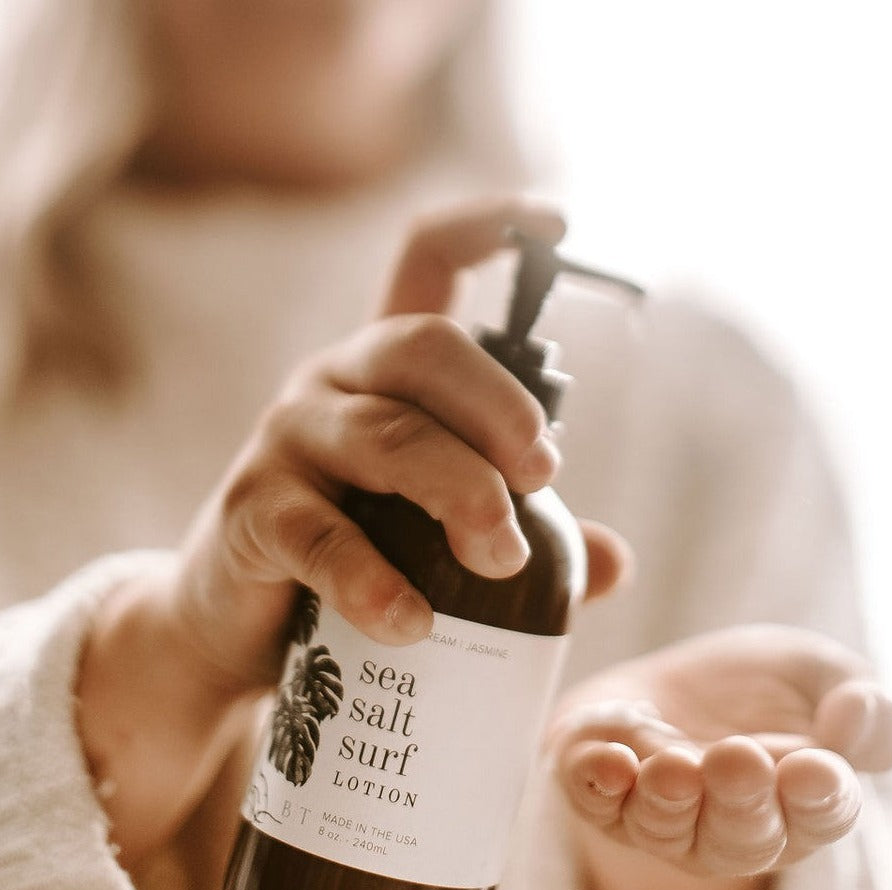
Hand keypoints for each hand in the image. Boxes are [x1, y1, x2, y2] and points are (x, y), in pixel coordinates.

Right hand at [76, 198, 629, 889]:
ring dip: (459, 492)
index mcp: (387, 372)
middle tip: (540, 476)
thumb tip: (613, 562)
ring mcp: (288, 441)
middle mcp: (334, 383)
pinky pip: (323, 537)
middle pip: (421, 347)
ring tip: (499, 560)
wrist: (239, 626)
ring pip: (386, 436)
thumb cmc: (359, 559)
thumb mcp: (443, 532)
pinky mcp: (253, 512)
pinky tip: (413, 622)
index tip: (556, 222)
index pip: (426, 262)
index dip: (489, 227)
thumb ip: (530, 538)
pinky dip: (376, 580)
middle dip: (498, 407)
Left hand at [549, 625, 891, 889]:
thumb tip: (855, 722)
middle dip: (739, 801)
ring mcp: (663, 815)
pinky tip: (610, 763)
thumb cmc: (756, 687)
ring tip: (673, 767)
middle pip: (741, 835)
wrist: (674, 681)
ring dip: (668, 801)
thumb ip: (860, 704)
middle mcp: (732, 825)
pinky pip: (595, 802)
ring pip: (666, 827)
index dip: (819, 797)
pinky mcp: (601, 793)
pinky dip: (599, 785)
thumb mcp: (818, 674)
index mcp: (800, 800)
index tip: (815, 767)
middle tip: (737, 758)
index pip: (819, 812)